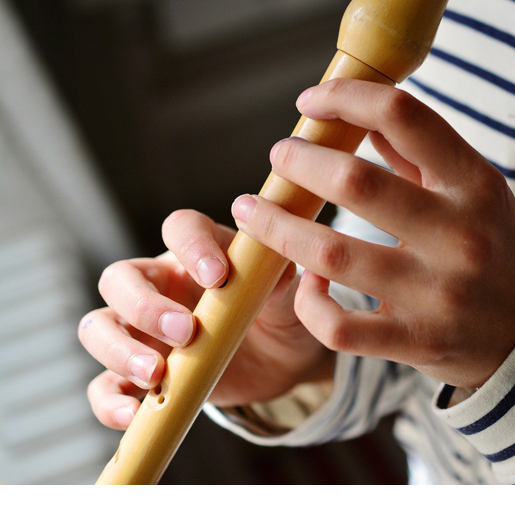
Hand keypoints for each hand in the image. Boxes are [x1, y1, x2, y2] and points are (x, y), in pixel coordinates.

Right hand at [79, 210, 332, 429]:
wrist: (280, 360)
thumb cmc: (278, 313)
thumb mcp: (286, 294)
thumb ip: (276, 278)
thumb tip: (272, 266)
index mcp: (197, 254)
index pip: (180, 229)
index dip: (192, 246)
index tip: (218, 277)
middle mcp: (159, 286)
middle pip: (120, 279)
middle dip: (145, 306)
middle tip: (186, 332)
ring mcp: (142, 331)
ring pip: (98, 328)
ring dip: (118, 350)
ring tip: (154, 375)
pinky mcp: (139, 375)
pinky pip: (104, 386)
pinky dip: (108, 401)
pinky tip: (131, 414)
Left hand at [231, 79, 514, 389]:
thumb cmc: (496, 250)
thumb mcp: (475, 192)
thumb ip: (420, 153)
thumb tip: (358, 114)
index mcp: (474, 185)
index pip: (404, 116)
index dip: (346, 98)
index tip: (312, 102)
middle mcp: (458, 236)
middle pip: (354, 183)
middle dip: (298, 163)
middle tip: (279, 157)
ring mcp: (436, 294)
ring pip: (330, 255)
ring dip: (278, 228)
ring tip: (255, 213)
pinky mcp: (416, 342)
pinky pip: (338, 326)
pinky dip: (309, 302)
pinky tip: (308, 284)